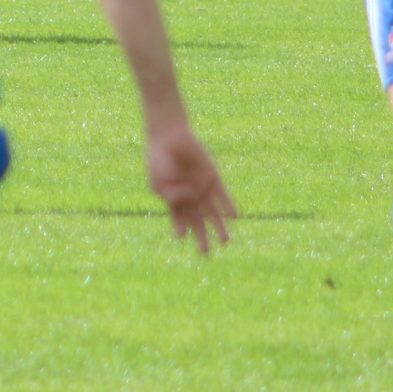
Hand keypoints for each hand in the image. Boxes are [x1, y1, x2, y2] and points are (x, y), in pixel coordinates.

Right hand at [146, 122, 235, 253]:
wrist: (170, 137)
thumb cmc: (159, 159)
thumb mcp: (158, 180)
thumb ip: (171, 193)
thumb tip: (189, 198)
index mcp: (174, 200)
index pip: (179, 220)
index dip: (180, 228)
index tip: (180, 236)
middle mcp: (190, 197)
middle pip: (198, 222)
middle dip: (202, 238)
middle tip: (206, 254)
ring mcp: (202, 188)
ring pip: (213, 213)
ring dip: (219, 227)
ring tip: (226, 242)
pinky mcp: (213, 177)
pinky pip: (223, 195)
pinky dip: (228, 206)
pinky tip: (234, 217)